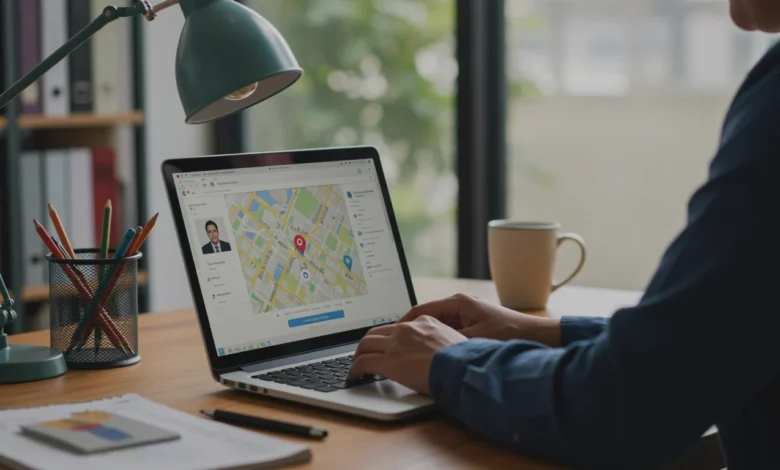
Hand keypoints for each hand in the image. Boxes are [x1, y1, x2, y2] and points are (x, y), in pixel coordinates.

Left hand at [347, 315, 466, 393]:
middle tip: (364, 353)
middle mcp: (407, 329)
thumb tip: (441, 353)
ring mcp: (396, 344)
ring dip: (358, 355)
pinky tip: (354, 376)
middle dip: (368, 343)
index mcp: (424, 321)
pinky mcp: (388, 362)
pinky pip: (363, 363)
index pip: (398, 326)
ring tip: (356, 365)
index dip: (388, 337)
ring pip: (365, 344)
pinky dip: (355, 369)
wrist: (462, 367)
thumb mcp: (455, 341)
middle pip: (376, 332)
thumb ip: (442, 341)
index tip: (386, 345)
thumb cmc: (465, 360)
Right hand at [400, 293, 561, 345]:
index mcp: (457, 303)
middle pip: (425, 316)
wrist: (539, 336)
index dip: (402, 325)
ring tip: (410, 351)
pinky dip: (438, 339)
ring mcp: (467, 312)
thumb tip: (425, 349)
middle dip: (410, 331)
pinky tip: (433, 353)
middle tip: (396, 346)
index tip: (390, 337)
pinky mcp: (474, 322)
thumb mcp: (474, 342)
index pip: (419, 310)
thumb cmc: (510, 335)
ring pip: (436, 323)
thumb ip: (448, 342)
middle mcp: (460, 304)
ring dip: (424, 336)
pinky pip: (448, 329)